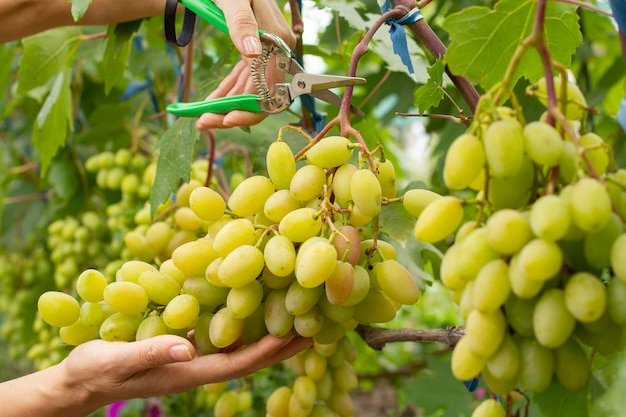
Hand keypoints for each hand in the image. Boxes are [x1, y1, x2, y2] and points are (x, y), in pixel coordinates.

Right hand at [60, 333, 310, 411]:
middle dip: (281, 344)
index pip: (238, 363)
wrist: (77, 380)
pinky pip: (219, 335)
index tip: (297, 333)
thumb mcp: (115, 360)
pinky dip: (240, 322)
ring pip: (237, 346)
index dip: (269, 349)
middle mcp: (195, 365)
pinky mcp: (181, 346)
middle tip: (315, 326)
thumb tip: (186, 347)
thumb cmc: (92, 370)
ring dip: (266, 332)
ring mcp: (190, 357)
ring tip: (295, 313)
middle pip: (248, 357)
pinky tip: (250, 305)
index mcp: (187, 372)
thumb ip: (150, 353)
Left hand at [195, 0, 295, 129]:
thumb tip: (252, 52)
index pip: (271, 88)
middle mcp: (278, 52)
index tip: (226, 118)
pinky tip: (208, 104)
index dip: (251, 109)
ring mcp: (266, 54)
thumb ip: (243, 23)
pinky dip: (226, 92)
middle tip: (203, 122)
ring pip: (250, 90)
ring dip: (227, 106)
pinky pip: (242, 79)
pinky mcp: (254, 53)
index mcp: (279, 42)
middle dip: (233, 112)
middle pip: (261, 95)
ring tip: (199, 117)